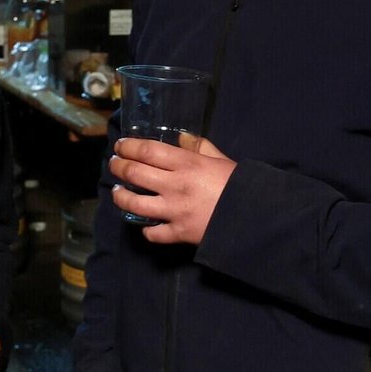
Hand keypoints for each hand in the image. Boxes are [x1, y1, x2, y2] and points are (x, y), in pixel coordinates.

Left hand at [109, 134, 234, 244]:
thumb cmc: (239, 184)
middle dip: (118, 167)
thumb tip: (181, 138)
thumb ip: (200, 147)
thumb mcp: (221, 159)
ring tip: (118, 192)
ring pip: (135, 204)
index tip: (120, 145)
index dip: (129, 147)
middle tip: (114, 164)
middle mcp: (175, 185)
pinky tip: (144, 224)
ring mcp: (174, 211)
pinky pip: (153, 233)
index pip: (147, 151)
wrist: (255, 216)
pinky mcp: (178, 233)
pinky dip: (146, 229)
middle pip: (135, 173)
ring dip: (121, 197)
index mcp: (187, 164)